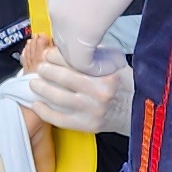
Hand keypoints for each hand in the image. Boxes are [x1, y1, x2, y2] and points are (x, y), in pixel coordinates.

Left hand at [19, 37, 133, 133]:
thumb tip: (73, 45)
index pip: (75, 62)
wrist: (136, 114)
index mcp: (107, 76)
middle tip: (39, 67)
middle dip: (46, 71)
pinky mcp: (87, 126)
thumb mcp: (117, 65)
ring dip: (42, 89)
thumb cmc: (124, 86)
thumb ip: (98, 55)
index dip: (56, 56)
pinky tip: (37, 104)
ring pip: (58, 98)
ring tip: (34, 82)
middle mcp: (99, 94)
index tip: (47, 54)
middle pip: (64, 79)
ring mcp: (92, 111)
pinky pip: (60, 119)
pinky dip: (45, 112)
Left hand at [44, 0, 142, 67]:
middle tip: (109, 56)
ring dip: (94, 65)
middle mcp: (54, 11)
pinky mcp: (79, 35)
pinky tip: (118, 61)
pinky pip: (83, 64)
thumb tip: (99, 12)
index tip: (102, 43)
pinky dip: (101, 68)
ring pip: (72, 58)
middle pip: (64, 45)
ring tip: (115, 61)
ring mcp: (64, 24)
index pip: (62, 30)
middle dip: (86, 55)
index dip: (81, 40)